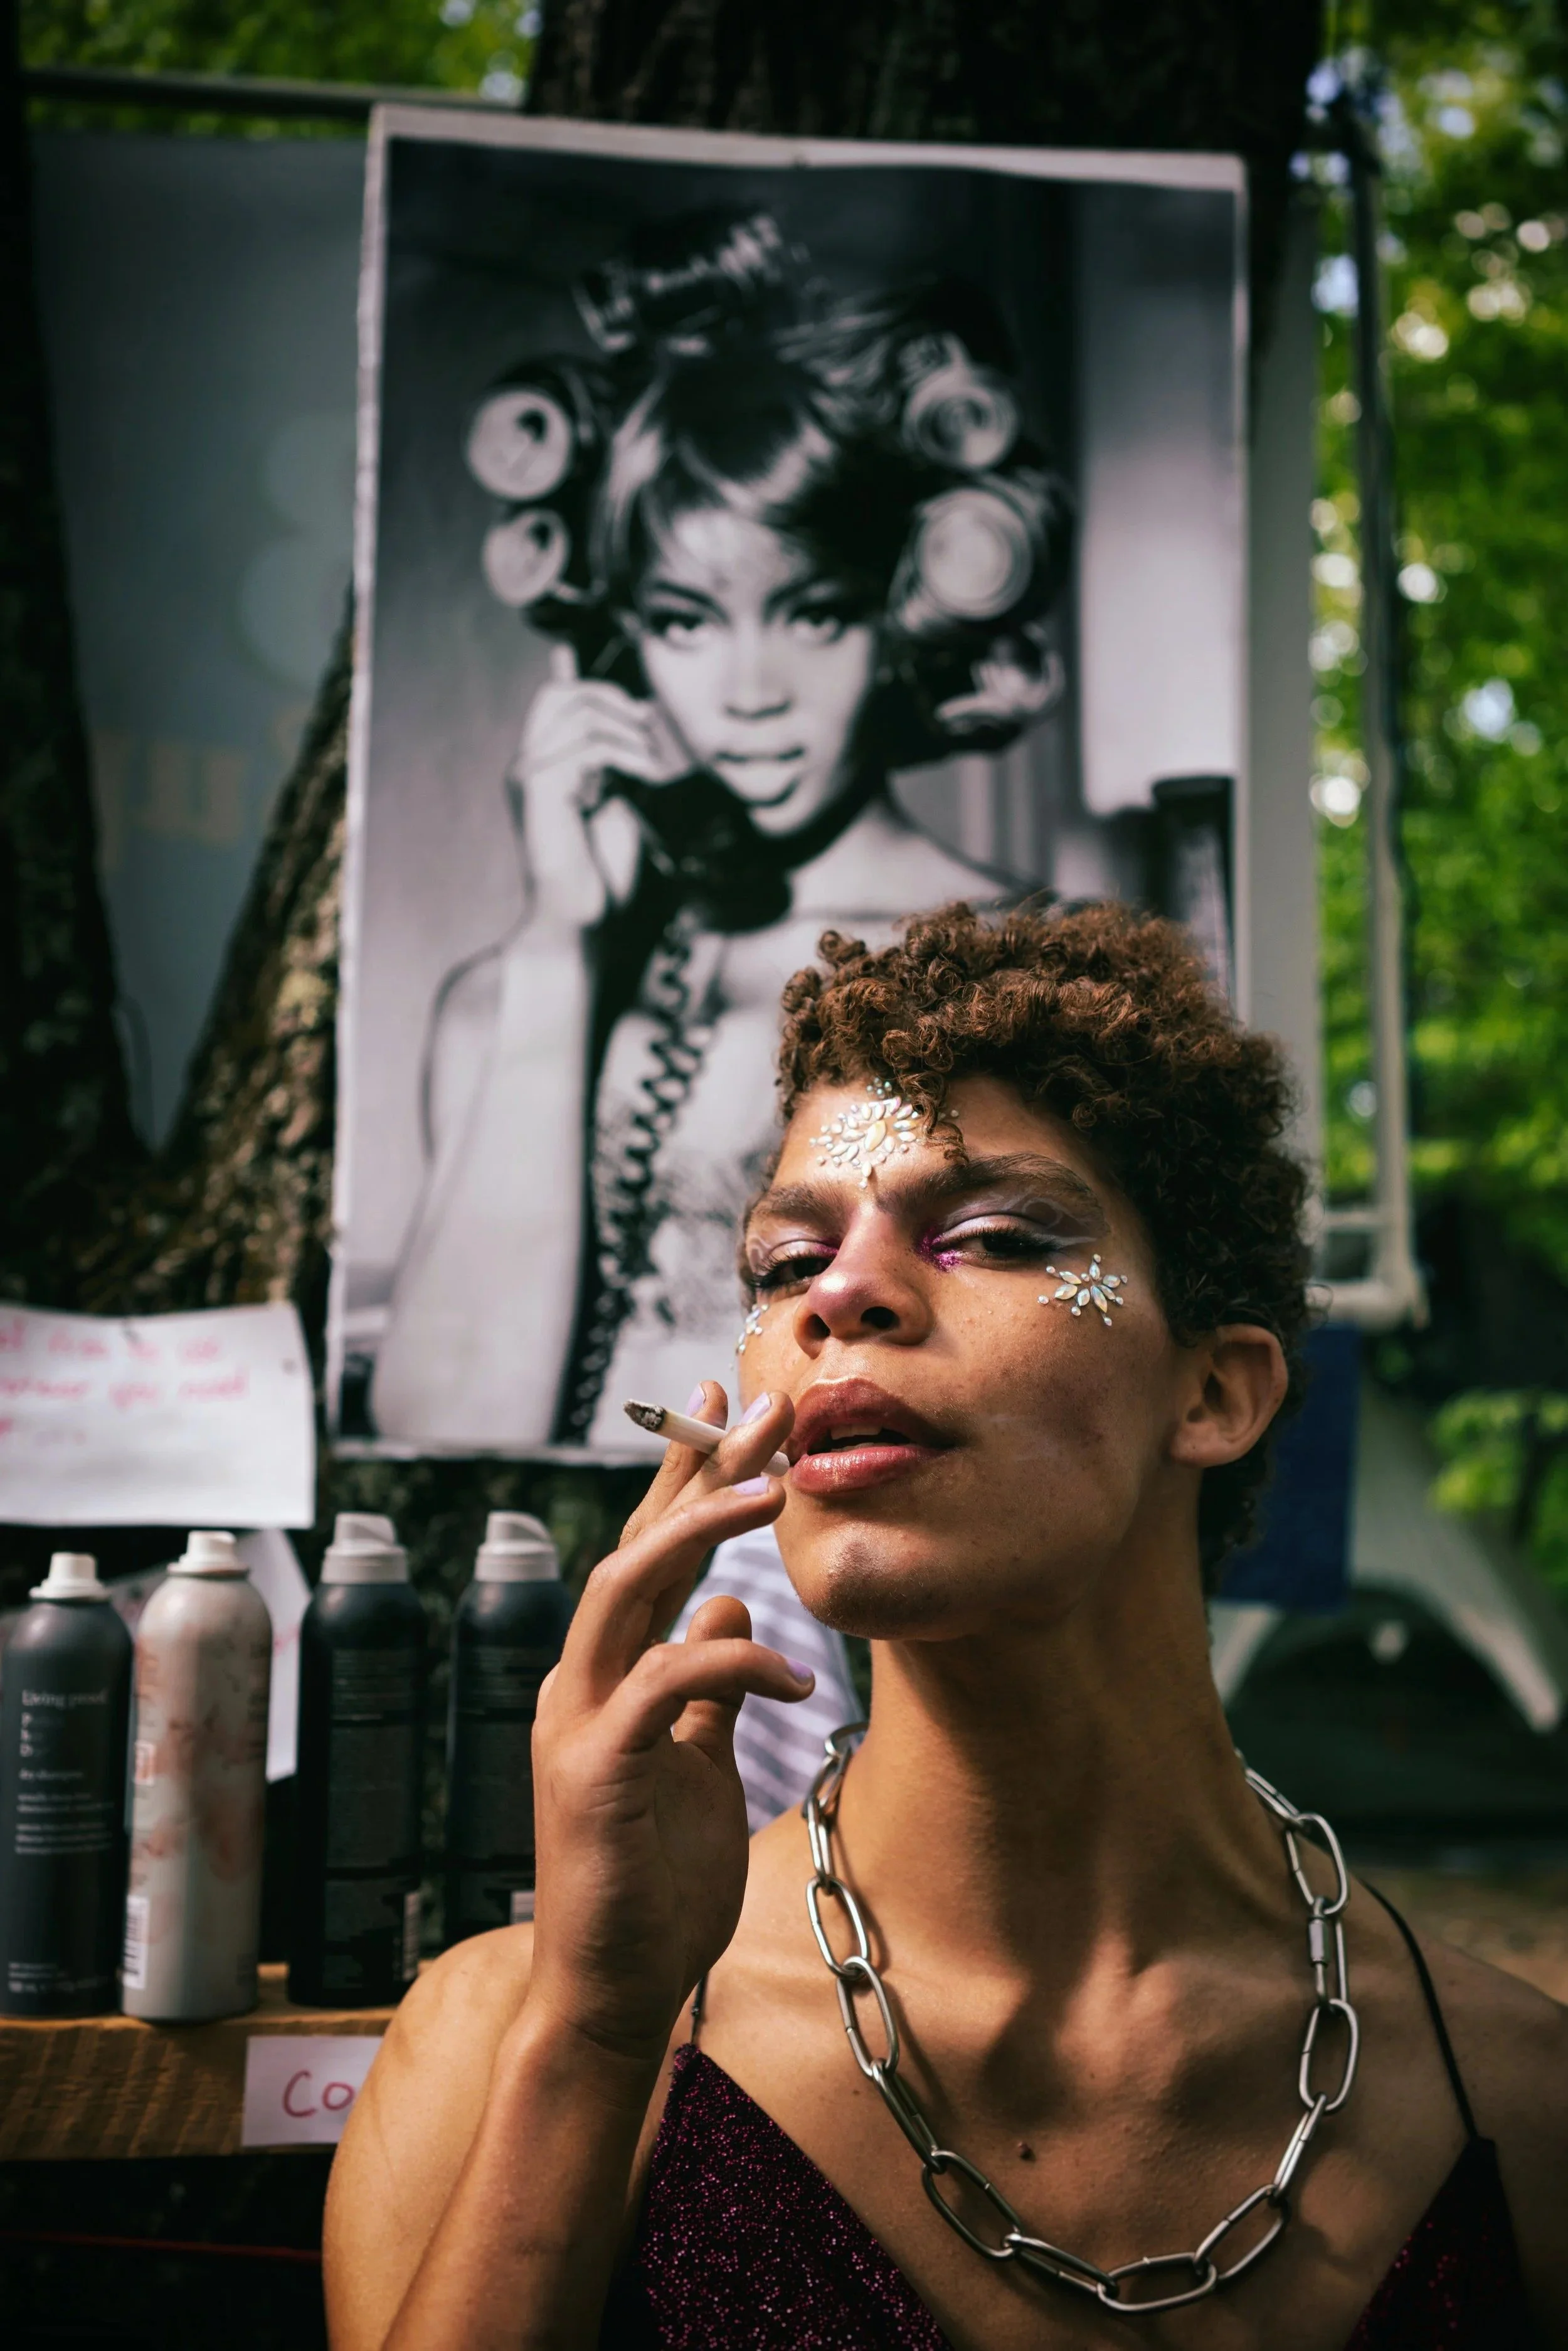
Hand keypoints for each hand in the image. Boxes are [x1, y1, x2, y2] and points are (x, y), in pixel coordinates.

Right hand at [513, 643, 686, 927]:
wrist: (585, 918)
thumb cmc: (604, 872)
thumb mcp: (619, 800)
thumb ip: (621, 759)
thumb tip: (642, 711)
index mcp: (541, 767)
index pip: (555, 697)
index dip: (601, 692)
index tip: (644, 715)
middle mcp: (527, 766)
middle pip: (558, 694)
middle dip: (610, 698)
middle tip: (648, 726)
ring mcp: (528, 776)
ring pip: (578, 714)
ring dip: (630, 732)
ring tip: (656, 764)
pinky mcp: (539, 790)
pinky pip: (589, 745)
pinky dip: (629, 754)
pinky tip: (650, 776)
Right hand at [526, 1383, 808, 2063]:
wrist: (613, 1994)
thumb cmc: (655, 1888)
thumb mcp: (695, 1767)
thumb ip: (703, 1688)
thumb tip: (728, 1608)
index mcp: (605, 1678)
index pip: (645, 1556)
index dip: (682, 1479)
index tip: (723, 1407)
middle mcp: (580, 1684)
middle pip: (634, 1549)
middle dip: (694, 1472)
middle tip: (755, 1404)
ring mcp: (579, 1724)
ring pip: (625, 1594)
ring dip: (696, 1533)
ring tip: (771, 1488)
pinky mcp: (595, 1773)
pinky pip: (661, 1688)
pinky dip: (727, 1664)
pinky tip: (788, 1669)